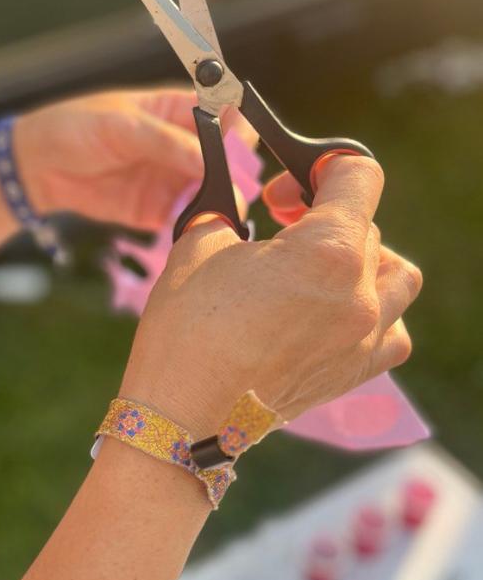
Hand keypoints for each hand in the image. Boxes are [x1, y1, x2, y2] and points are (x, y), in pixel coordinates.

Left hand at [15, 89, 254, 230]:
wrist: (36, 166)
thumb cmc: (74, 127)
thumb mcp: (120, 125)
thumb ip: (165, 142)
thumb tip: (208, 158)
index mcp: (178, 110)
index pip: (227, 114)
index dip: (240, 131)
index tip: (240, 151)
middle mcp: (183, 145)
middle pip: (227, 160)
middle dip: (234, 176)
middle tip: (231, 193)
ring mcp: (173, 179)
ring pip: (212, 193)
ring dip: (218, 206)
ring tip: (215, 217)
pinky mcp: (157, 209)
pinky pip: (186, 219)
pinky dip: (194, 227)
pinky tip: (194, 231)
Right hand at [120, 156, 422, 438]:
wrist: (184, 414)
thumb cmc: (186, 331)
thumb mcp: (199, 244)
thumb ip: (231, 212)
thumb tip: (237, 204)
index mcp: (327, 252)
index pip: (359, 176)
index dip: (324, 164)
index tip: (294, 181)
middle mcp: (360, 294)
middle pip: (367, 227)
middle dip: (323, 214)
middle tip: (275, 225)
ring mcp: (365, 338)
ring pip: (394, 276)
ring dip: (362, 260)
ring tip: (315, 269)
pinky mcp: (356, 372)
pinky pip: (392, 329)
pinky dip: (373, 312)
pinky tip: (330, 312)